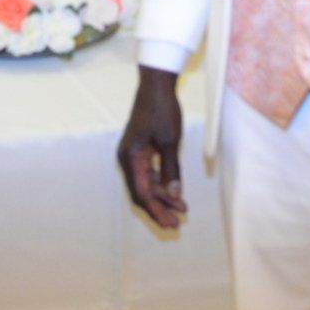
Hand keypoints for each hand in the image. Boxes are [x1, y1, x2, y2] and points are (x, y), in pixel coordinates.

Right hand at [117, 66, 187, 228]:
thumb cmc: (161, 110)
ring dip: (163, 197)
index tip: (172, 222)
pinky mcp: (140, 151)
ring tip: (182, 209)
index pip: (141, 193)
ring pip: (146, 185)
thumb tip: (175, 195)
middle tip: (177, 224)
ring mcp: (133, 156)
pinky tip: (176, 193)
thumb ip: (171, 169)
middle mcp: (127, 159)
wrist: (156, 85)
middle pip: (142, 193)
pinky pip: (149, 174)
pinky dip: (162, 184)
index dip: (157, 210)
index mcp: (129, 158)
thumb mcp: (169, 141)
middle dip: (159, 209)